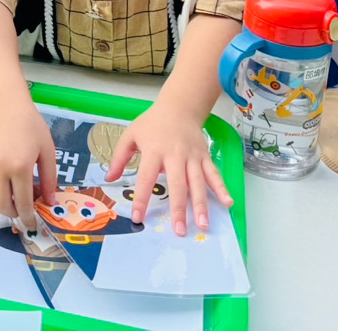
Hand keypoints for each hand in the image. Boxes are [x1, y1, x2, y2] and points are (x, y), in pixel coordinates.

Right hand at [0, 101, 56, 228]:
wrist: (6, 107)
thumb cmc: (31, 126)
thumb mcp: (47, 150)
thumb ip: (50, 178)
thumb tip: (49, 202)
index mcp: (20, 167)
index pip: (22, 203)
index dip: (28, 217)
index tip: (32, 223)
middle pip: (1, 206)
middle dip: (13, 214)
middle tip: (21, 211)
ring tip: (9, 200)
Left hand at [105, 101, 231, 235]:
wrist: (178, 107)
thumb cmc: (152, 124)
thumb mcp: (130, 135)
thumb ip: (119, 157)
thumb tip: (109, 179)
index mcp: (154, 150)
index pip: (146, 177)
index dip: (142, 198)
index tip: (139, 217)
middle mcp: (175, 155)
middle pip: (177, 184)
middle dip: (179, 209)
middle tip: (180, 231)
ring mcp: (192, 156)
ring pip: (198, 182)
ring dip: (201, 205)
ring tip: (203, 225)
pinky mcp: (204, 156)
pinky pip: (214, 174)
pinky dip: (222, 188)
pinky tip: (228, 203)